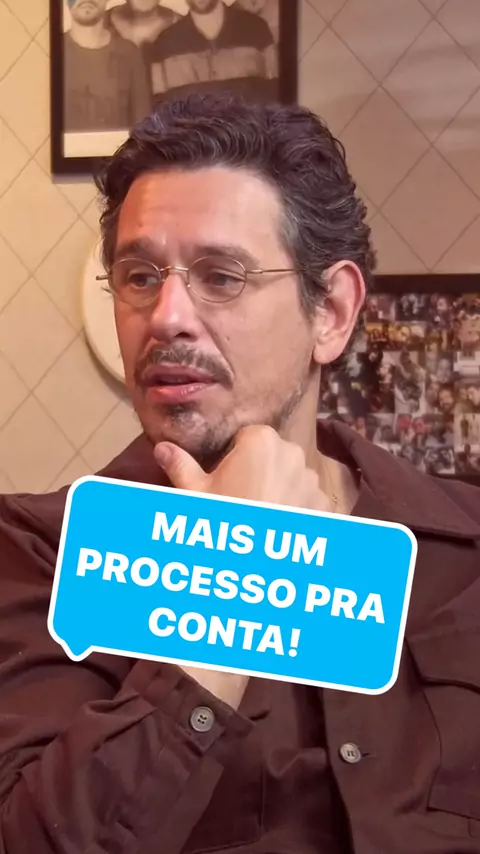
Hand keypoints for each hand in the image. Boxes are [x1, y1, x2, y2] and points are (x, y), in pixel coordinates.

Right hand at [154, 425, 332, 512]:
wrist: (256, 561)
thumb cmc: (222, 519)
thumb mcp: (195, 493)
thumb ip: (181, 465)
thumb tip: (161, 447)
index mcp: (260, 440)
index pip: (246, 438)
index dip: (234, 458)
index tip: (226, 479)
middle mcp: (293, 452)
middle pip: (272, 455)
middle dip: (260, 471)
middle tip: (240, 498)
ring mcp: (312, 480)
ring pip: (292, 477)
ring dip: (281, 489)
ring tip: (261, 514)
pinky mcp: (325, 505)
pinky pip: (310, 501)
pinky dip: (299, 510)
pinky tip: (281, 526)